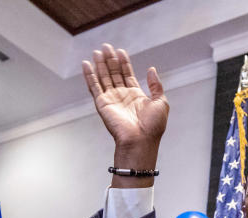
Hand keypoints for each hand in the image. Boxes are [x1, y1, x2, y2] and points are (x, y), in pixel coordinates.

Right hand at [82, 43, 167, 187]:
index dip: (124, 62)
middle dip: (110, 60)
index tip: (121, 51)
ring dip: (100, 64)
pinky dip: (89, 75)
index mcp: (136, 95)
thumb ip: (156, 85)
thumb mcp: (161, 102)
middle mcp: (122, 96)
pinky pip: (94, 87)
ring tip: (98, 51)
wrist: (141, 140)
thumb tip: (151, 69)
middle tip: (106, 46)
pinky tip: (86, 64)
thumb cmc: (153, 126)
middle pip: (114, 73)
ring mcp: (111, 99)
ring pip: (103, 77)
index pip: (127, 74)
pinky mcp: (102, 104)